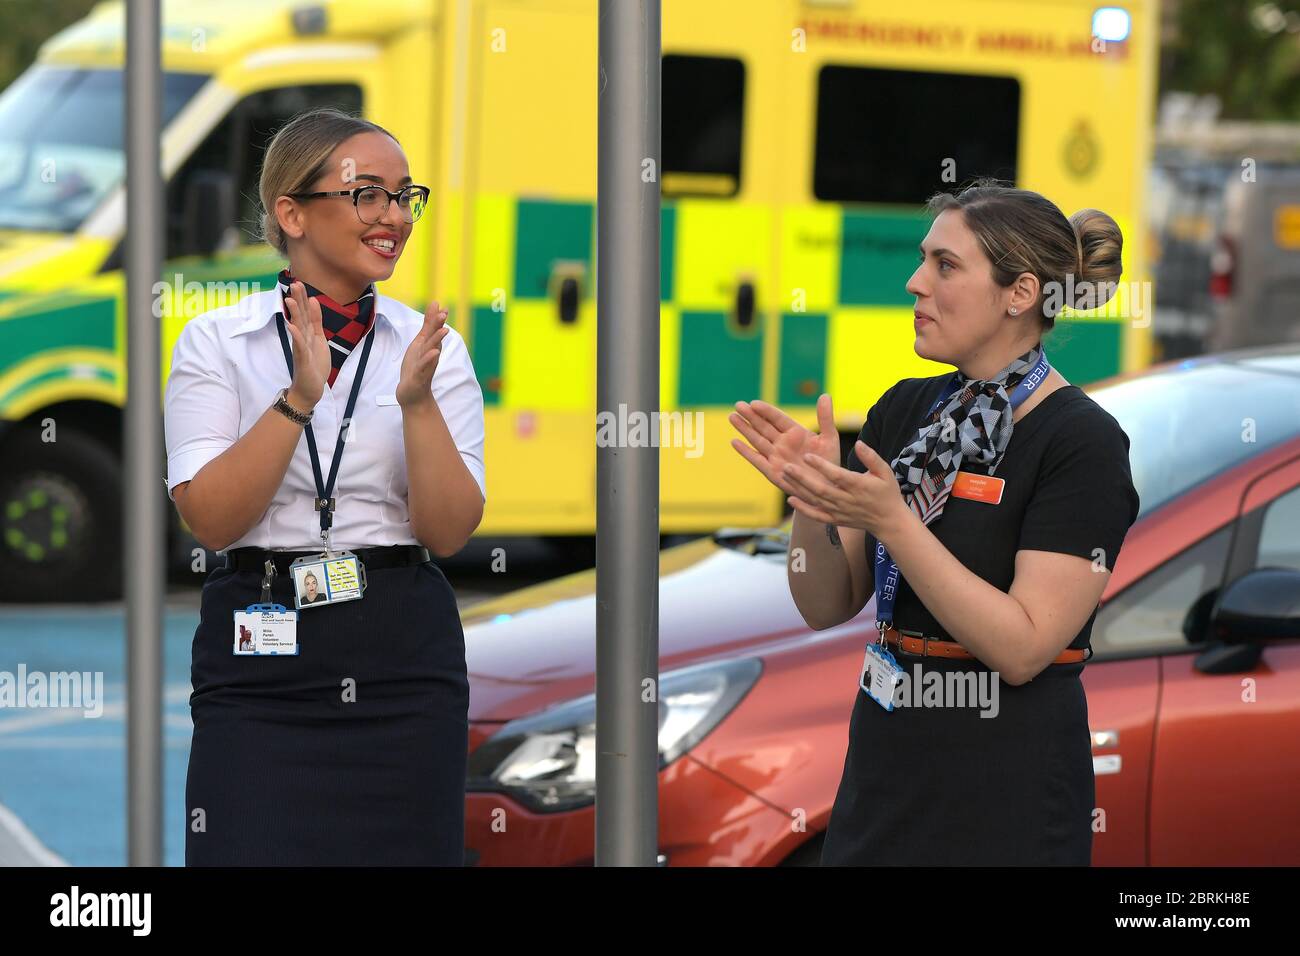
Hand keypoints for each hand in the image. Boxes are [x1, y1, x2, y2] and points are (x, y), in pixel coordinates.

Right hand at [282, 281, 329, 407]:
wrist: (310, 388)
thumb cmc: (314, 364)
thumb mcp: (319, 338)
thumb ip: (316, 321)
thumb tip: (313, 301)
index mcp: (307, 333)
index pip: (305, 312)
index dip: (303, 298)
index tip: (299, 282)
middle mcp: (302, 338)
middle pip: (300, 316)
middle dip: (298, 300)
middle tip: (294, 283)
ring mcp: (301, 348)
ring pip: (298, 328)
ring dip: (295, 314)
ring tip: (290, 299)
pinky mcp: (302, 359)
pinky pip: (298, 346)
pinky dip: (296, 336)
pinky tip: (292, 326)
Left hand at [396, 299, 448, 407]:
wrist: (413, 394)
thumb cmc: (417, 367)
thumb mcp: (420, 343)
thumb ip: (428, 326)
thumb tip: (435, 306)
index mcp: (429, 346)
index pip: (434, 330)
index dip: (437, 319)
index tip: (443, 307)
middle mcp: (430, 355)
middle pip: (435, 338)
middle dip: (438, 326)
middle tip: (444, 313)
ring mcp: (425, 366)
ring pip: (431, 351)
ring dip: (437, 340)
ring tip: (444, 330)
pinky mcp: (420, 377)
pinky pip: (424, 367)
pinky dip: (429, 359)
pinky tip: (434, 352)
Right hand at [729, 393, 842, 499]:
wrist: (826, 489)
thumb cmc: (829, 464)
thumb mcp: (830, 439)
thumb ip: (825, 418)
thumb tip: (825, 395)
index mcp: (795, 433)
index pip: (777, 418)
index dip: (766, 411)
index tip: (754, 403)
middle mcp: (783, 443)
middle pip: (763, 426)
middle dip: (750, 416)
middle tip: (738, 405)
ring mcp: (776, 456)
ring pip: (757, 440)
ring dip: (745, 429)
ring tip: (732, 416)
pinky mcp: (771, 471)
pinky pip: (756, 459)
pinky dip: (745, 451)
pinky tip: (734, 441)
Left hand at [782, 439, 913, 540]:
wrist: (888, 521)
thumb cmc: (887, 492)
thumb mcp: (885, 472)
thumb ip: (871, 457)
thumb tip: (858, 443)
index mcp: (858, 486)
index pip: (836, 475)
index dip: (821, 467)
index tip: (807, 456)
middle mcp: (846, 500)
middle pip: (821, 489)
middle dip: (802, 478)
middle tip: (787, 466)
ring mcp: (840, 511)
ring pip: (816, 500)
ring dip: (799, 489)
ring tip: (784, 475)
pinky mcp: (836, 520)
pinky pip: (817, 516)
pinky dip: (803, 509)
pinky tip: (791, 499)